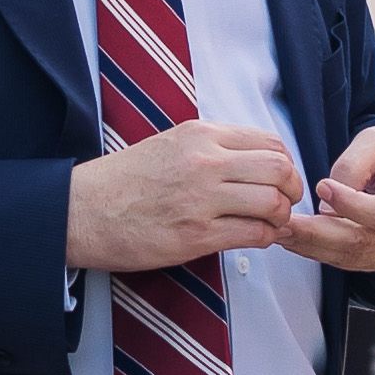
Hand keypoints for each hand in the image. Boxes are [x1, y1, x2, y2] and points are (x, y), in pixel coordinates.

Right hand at [66, 120, 302, 271]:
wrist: (83, 211)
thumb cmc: (123, 180)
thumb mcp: (170, 143)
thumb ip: (211, 147)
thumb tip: (253, 160)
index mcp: (200, 135)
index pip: (269, 142)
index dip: (285, 163)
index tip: (280, 178)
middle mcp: (206, 162)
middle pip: (280, 169)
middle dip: (291, 189)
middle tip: (284, 203)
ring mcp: (203, 200)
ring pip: (273, 203)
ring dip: (280, 217)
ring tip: (269, 224)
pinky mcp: (197, 236)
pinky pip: (254, 235)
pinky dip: (265, 238)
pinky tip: (256, 239)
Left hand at [285, 122, 374, 271]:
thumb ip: (355, 164)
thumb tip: (326, 198)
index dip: (352, 205)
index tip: (323, 186)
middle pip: (362, 241)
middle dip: (316, 234)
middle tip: (283, 222)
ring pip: (353, 257)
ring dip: (313, 247)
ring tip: (282, 232)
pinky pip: (352, 263)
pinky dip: (322, 253)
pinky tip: (299, 241)